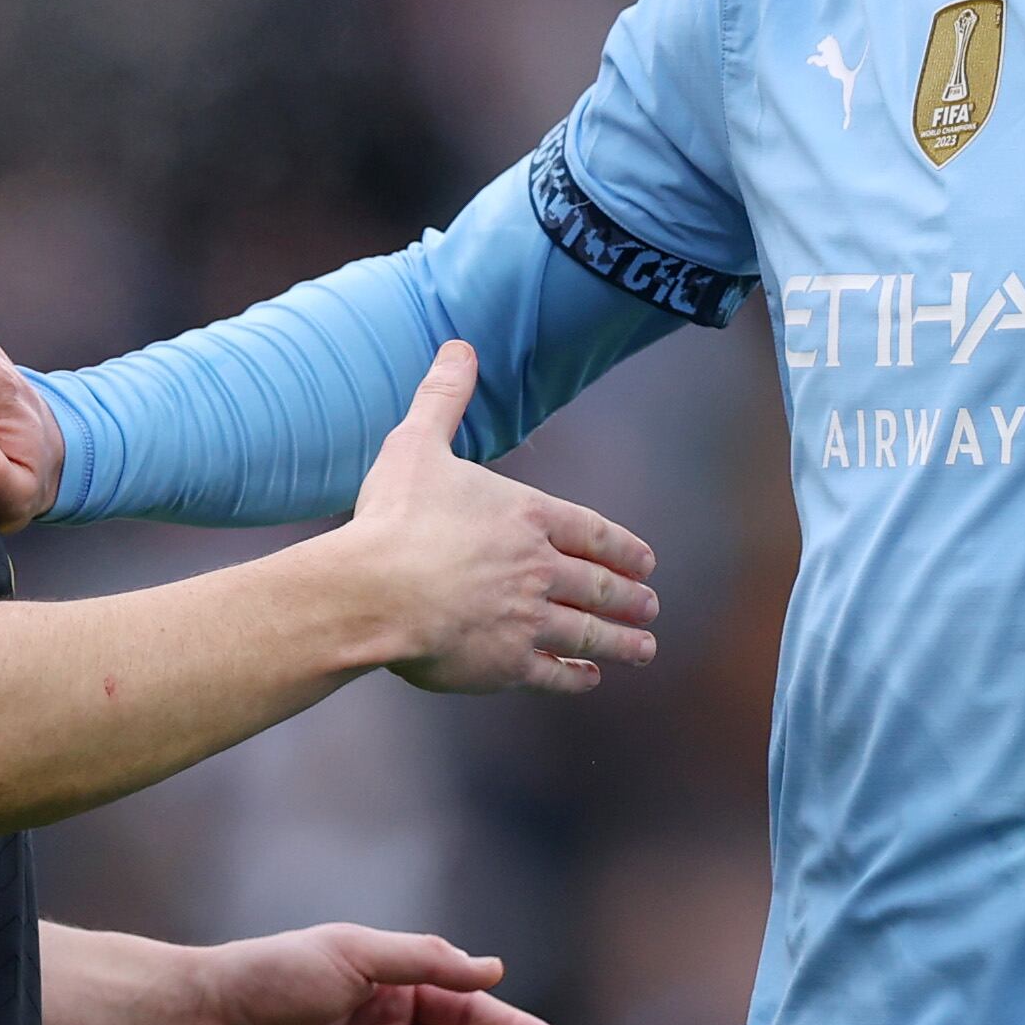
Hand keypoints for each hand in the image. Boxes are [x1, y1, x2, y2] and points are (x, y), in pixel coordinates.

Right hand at [342, 343, 657, 694]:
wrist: (373, 591)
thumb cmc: (394, 517)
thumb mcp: (417, 444)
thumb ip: (444, 397)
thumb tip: (460, 346)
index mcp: (526, 517)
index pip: (591, 532)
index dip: (622, 548)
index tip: (646, 561)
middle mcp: (538, 569)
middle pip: (599, 586)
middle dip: (630, 597)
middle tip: (650, 606)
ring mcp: (527, 620)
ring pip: (588, 634)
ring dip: (621, 642)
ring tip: (644, 648)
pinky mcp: (505, 663)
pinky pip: (552, 674)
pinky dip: (575, 678)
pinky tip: (587, 679)